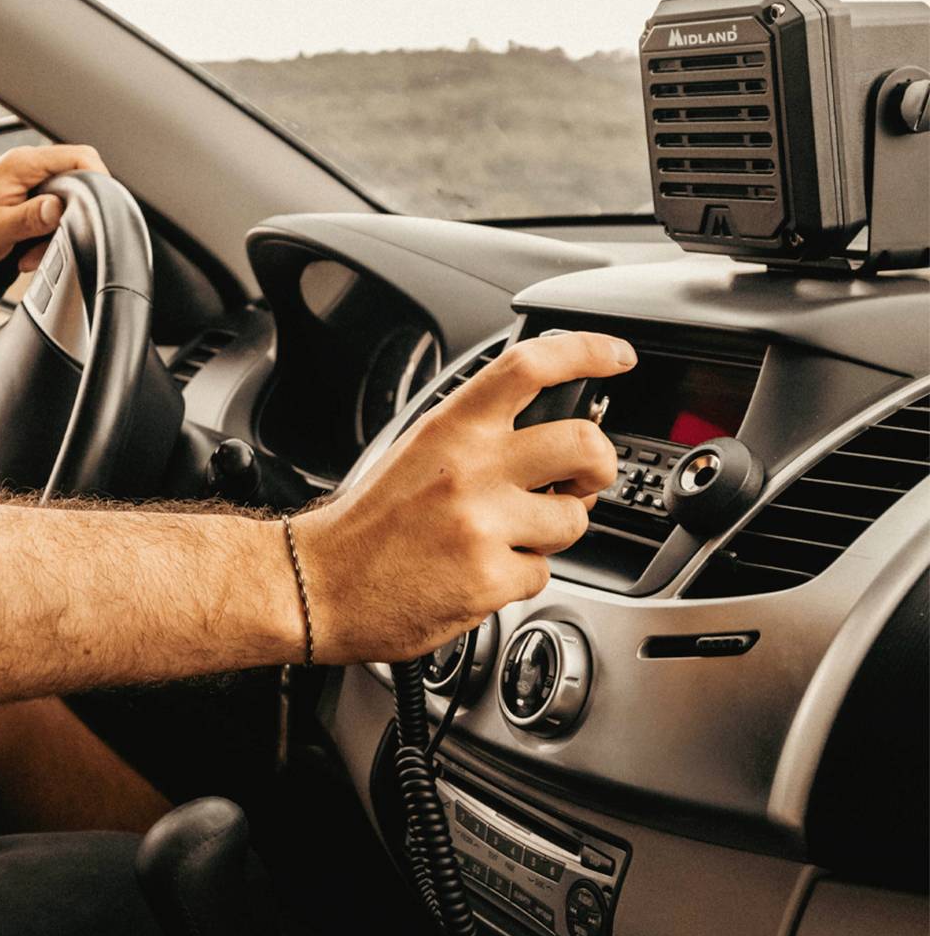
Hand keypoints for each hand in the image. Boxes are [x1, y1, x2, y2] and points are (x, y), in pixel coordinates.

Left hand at [0, 144, 108, 273]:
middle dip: (74, 217)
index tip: (101, 209)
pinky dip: (45, 235)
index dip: (99, 180)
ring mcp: (26, 182)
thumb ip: (30, 218)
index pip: (80, 156)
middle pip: (78, 181)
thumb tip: (60, 208)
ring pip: (66, 202)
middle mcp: (27, 167)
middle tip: (54, 243)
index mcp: (21, 164)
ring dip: (56, 231)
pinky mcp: (25, 198)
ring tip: (30, 253)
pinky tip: (26, 250)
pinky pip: (51, 212)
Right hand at [293, 331, 634, 664]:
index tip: (616, 356)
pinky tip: (478, 573)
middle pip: (584, 443)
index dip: (587, 352)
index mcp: (452, 428)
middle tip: (584, 478)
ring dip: (551, 532)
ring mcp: (484, 524)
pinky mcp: (490, 579)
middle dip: (599, 464)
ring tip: (506, 537)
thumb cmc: (368, 523)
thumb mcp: (417, 451)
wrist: (320, 584)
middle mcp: (472, 468)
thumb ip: (478, 437)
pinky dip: (517, 577)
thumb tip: (551, 445)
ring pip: (572, 519)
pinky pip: (541, 574)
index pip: (532, 367)